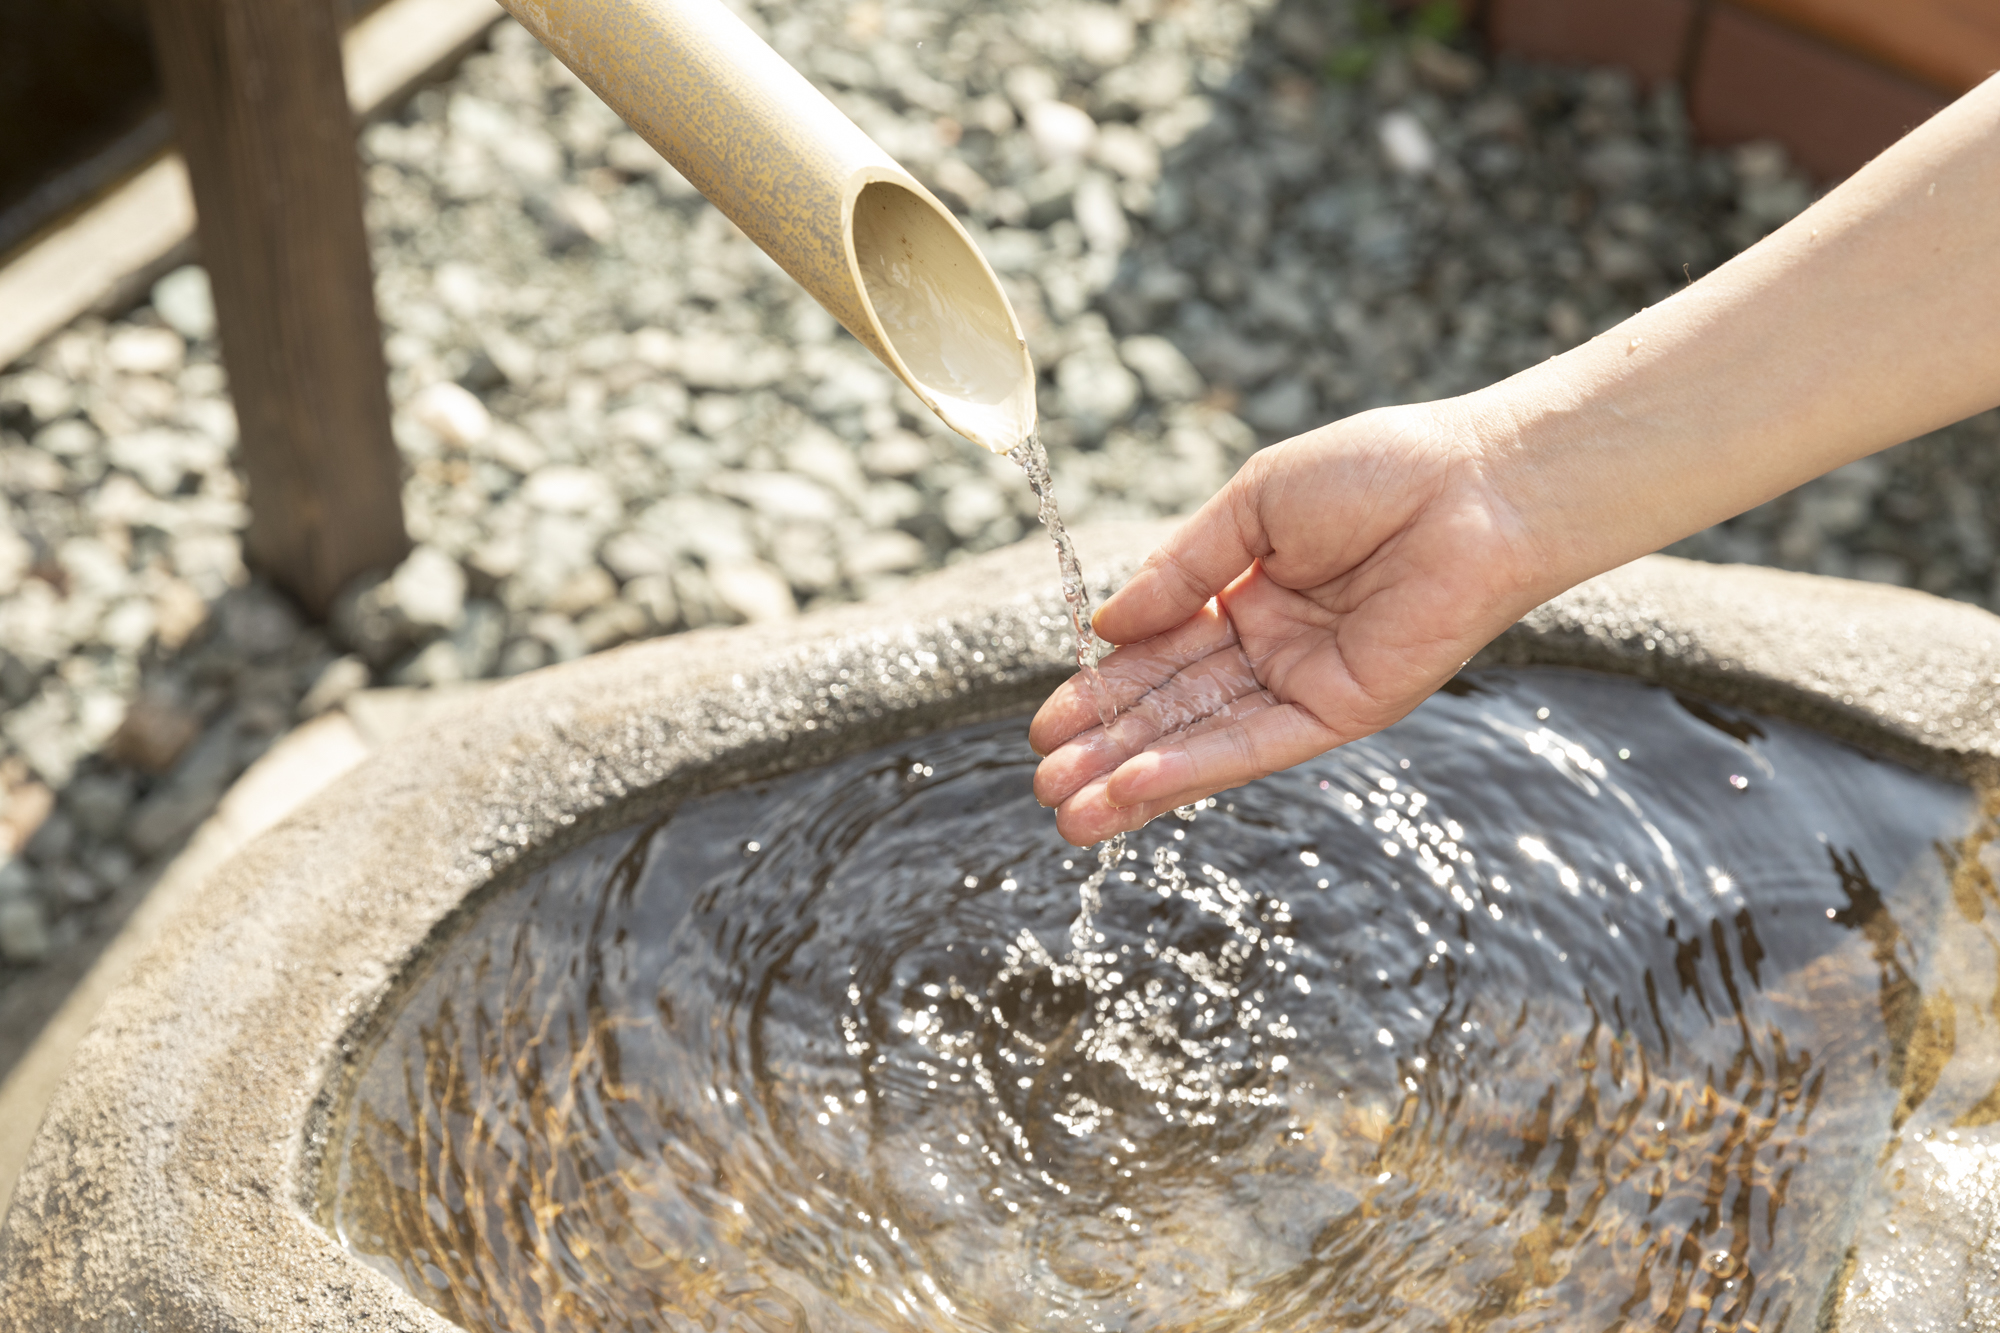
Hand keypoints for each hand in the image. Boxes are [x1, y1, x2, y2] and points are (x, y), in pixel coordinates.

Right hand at [1028, 400, 1554, 844]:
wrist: (1480, 484)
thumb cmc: (1377, 471)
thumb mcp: (1253, 506)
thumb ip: (1180, 571)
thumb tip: (1102, 625)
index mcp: (1246, 592)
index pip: (1157, 654)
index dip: (1100, 690)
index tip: (1046, 726)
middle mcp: (1272, 647)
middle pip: (1171, 708)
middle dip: (1106, 749)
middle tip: (1042, 786)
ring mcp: (1306, 684)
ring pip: (1204, 739)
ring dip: (1136, 779)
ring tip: (1068, 813)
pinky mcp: (1344, 711)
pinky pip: (1256, 745)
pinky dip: (1195, 768)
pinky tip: (1136, 788)